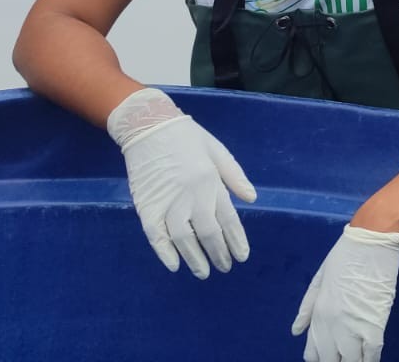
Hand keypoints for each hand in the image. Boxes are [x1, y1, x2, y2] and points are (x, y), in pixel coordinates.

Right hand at [106, 87, 256, 278]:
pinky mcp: (146, 205)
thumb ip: (234, 176)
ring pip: (183, 238)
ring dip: (194, 258)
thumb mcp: (217, 150)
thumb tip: (252, 199)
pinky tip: (174, 265)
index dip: (236, 240)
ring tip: (204, 272)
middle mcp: (191, 194)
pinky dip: (164, 252)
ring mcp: (167, 201)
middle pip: (208, 232)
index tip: (242, 257)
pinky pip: (155, 234)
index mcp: (211, 180)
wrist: (149, 126)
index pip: (228, 218)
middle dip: (219, 253)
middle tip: (225, 267)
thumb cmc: (187, 137)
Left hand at [292, 225, 398, 361]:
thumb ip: (307, 308)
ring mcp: (354, 327)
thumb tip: (295, 331)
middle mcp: (333, 326)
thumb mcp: (319, 280)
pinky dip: (371, 359)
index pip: (312, 354)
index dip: (319, 360)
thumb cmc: (345, 256)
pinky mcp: (375, 324)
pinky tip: (370, 358)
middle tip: (343, 357)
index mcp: (318, 314)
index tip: (328, 358)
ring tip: (357, 358)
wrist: (370, 241)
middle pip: (331, 361)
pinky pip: (372, 354)